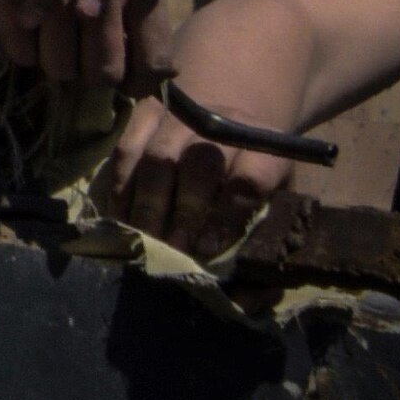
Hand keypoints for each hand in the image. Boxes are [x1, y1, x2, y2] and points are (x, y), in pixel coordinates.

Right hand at [111, 85, 313, 262]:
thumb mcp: (279, 194)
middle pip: (199, 165)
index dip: (226, 216)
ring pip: (157, 156)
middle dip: (184, 212)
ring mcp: (180, 115)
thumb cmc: (256, 168)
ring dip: (149, 202)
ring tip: (145, 238)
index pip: (248, 180)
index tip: (208, 247)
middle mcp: (222, 125)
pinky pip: (126, 149)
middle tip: (174, 249)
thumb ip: (266, 235)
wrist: (231, 105)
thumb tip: (251, 295)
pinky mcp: (146, 112)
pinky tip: (121, 216)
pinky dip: (121, 186)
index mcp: (266, 148)